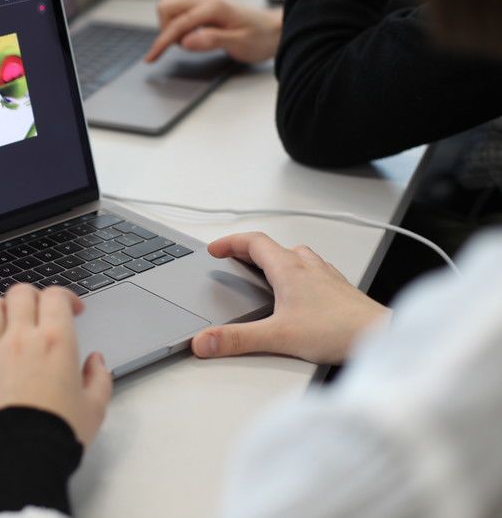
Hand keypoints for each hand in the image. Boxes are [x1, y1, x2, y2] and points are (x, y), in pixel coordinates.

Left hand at [0, 284, 112, 445]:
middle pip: (20, 293)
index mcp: (55, 342)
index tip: (72, 310)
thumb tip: (96, 362)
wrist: (21, 458)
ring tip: (7, 321)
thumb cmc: (58, 433)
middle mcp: (21, 340)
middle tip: (40, 312)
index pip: (55, 296)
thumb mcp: (94, 407)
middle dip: (32, 297)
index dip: (66, 297)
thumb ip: (99, 378)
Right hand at [144, 0, 282, 63]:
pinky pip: (180, 14)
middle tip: (177, 48)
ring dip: (171, 28)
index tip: (152, 57)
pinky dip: (178, 27)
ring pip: (171, 9)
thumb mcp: (239, 43)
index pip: (178, 24)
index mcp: (213, 7)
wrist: (275, 30)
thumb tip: (186, 42)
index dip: (162, 42)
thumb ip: (211, 40)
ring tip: (189, 43)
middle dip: (164, 30)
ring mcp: (204, 1)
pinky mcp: (204, 7)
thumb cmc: (260, 37)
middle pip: (167, 7)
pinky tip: (192, 38)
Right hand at [191, 233, 390, 364]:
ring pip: (296, 256)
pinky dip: (298, 272)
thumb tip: (203, 341)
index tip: (215, 249)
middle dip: (249, 250)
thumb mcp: (277, 337)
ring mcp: (326, 276)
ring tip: (266, 270)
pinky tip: (301, 292)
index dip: (230, 242)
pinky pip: (314, 270)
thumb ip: (236, 340)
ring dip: (276, 258)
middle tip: (234, 258)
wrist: (381, 336)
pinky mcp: (340, 289)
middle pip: (273, 247)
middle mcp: (308, 266)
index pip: (253, 242)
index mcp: (289, 269)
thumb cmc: (339, 331)